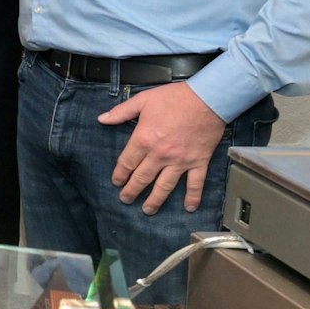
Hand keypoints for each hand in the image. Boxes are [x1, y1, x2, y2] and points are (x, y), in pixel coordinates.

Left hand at [97, 82, 225, 213]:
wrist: (208, 98)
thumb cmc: (175, 98)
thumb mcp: (143, 100)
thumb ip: (121, 112)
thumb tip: (102, 119)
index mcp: (144, 139)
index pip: (127, 163)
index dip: (120, 174)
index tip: (116, 182)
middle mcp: (160, 154)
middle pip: (142, 178)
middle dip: (132, 191)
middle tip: (125, 199)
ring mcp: (180, 161)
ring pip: (164, 186)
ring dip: (155, 200)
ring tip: (147, 210)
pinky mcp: (198, 162)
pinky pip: (195, 183)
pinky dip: (192, 196)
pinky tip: (189, 208)